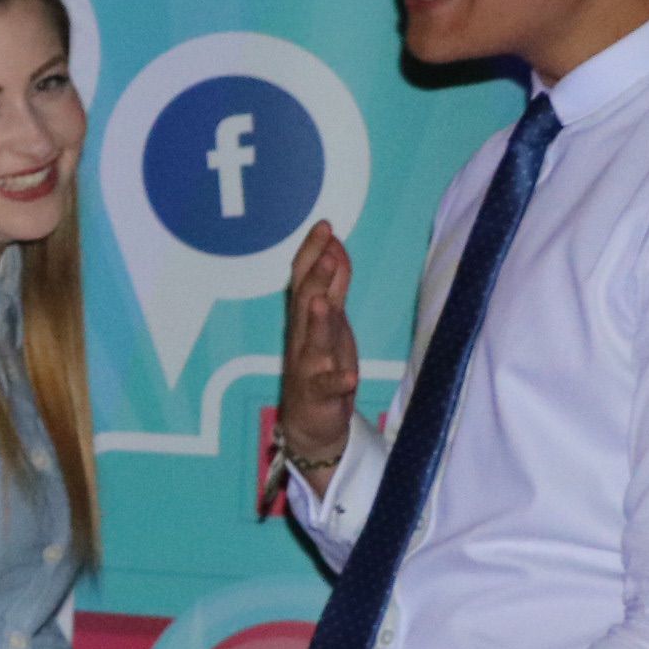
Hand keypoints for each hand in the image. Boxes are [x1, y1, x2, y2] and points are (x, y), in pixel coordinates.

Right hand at [280, 222, 358, 478]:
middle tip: (327, 250)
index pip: (304, 278)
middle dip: (316, 276)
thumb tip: (334, 246)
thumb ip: (333, 285)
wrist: (310, 422)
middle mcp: (301, 338)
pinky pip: (325, 387)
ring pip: (311, 340)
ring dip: (316, 322)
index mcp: (305, 318)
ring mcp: (307, 366)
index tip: (325, 226)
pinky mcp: (318, 395)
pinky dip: (335, 381)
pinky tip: (347, 377)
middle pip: (305, 302)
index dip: (313, 253)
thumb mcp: (332, 320)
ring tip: (322, 304)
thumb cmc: (322, 364)